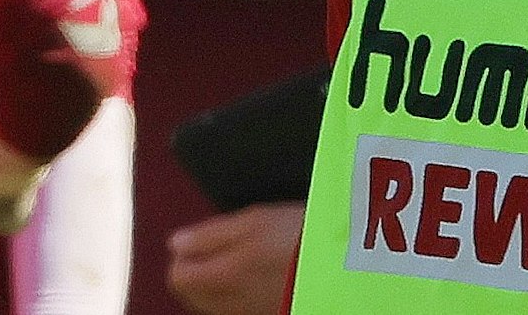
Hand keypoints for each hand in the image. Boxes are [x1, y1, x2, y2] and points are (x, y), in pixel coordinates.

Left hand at [166, 201, 305, 314]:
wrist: (350, 265)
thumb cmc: (303, 236)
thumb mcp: (256, 220)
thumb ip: (210, 234)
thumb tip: (177, 243)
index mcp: (222, 277)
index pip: (178, 275)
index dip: (186, 254)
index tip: (202, 239)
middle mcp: (231, 303)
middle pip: (192, 295)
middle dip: (199, 271)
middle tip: (220, 248)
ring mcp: (251, 313)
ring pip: (215, 304)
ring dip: (219, 283)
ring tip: (243, 259)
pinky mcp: (270, 313)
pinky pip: (240, 308)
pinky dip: (241, 293)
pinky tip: (263, 275)